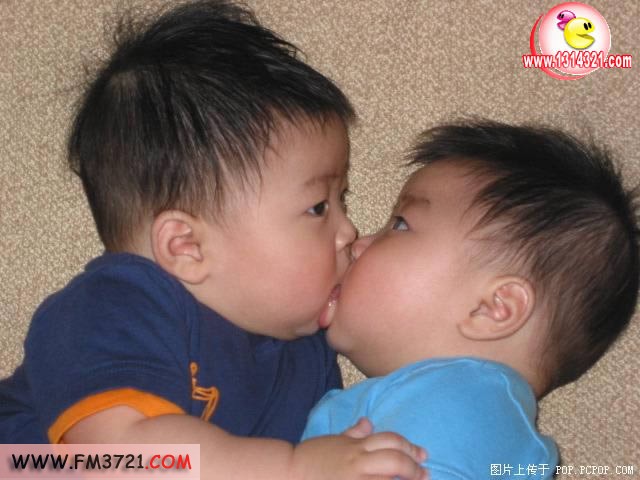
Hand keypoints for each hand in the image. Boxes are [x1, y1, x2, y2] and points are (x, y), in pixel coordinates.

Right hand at [290, 418, 427, 479]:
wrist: (289, 473)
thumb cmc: (312, 458)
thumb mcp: (334, 441)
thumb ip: (354, 434)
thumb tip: (367, 423)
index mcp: (355, 447)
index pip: (390, 441)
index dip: (409, 447)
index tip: (421, 455)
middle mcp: (358, 463)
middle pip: (395, 460)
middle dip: (414, 467)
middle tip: (424, 473)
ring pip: (388, 478)